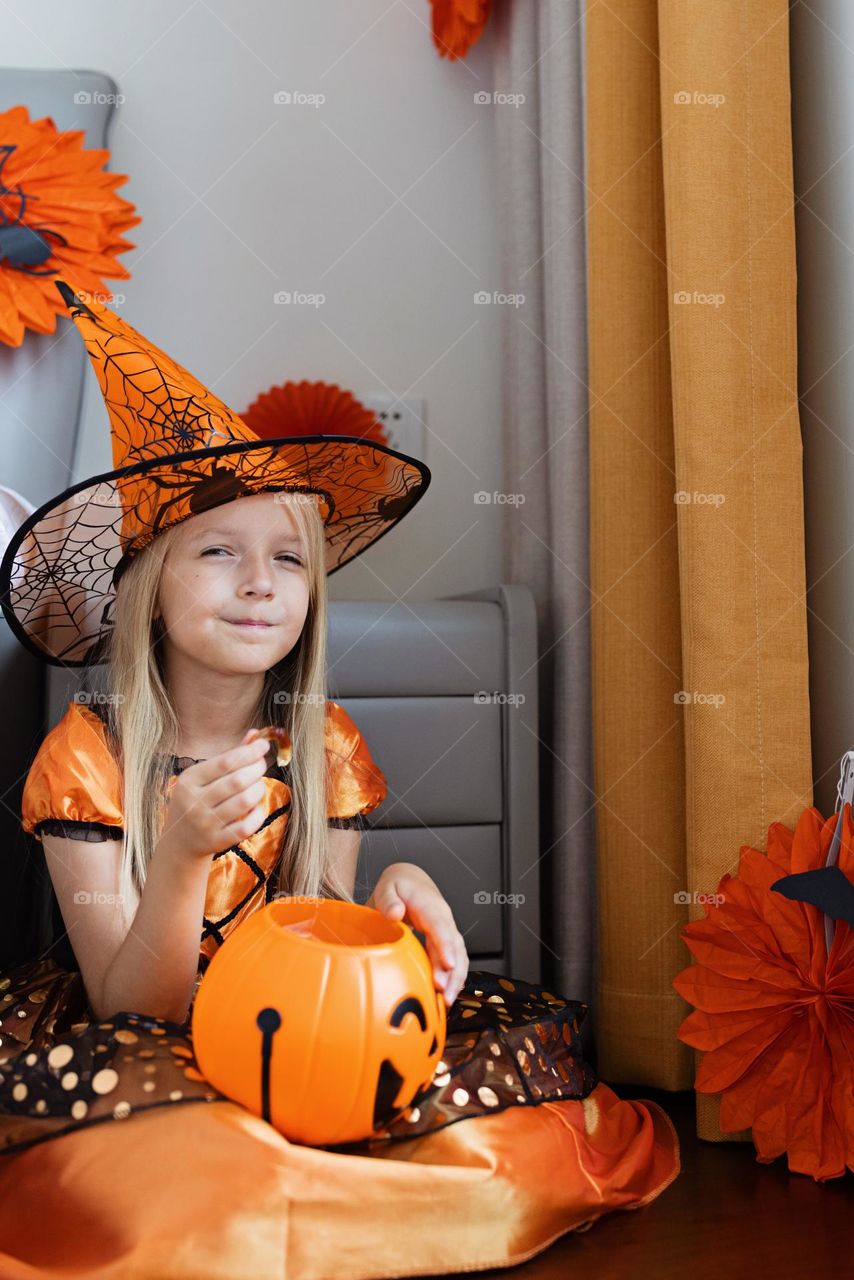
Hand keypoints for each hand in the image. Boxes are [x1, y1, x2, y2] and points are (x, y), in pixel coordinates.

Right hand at [159, 733, 269, 861]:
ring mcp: (205, 823)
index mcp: (190, 779)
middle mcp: (194, 801)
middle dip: (257, 769)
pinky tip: (256, 808)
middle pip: (237, 780)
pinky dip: (258, 814)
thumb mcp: (203, 778)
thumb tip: (254, 735)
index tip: (264, 745)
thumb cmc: (196, 801)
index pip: (225, 761)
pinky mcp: (216, 841)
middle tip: (262, 765)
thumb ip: (229, 757)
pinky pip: (246, 826)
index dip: (249, 752)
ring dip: (259, 789)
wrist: (179, 842)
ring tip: (258, 786)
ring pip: (245, 801)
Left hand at [369, 863, 468, 1004]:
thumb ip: (388, 900)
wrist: (410, 882)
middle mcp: (444, 919)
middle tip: (444, 994)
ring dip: (455, 979)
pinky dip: (452, 979)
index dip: (446, 945)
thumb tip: (395, 913)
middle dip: (453, 971)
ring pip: (459, 956)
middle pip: (454, 946)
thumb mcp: (388, 887)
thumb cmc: (398, 886)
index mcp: (430, 905)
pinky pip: (454, 961)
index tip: (448, 964)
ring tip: (446, 1002)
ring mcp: (447, 932)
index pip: (440, 926)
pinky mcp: (445, 943)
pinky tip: (445, 997)